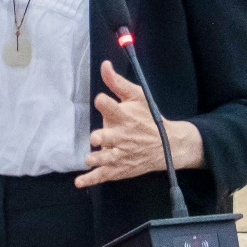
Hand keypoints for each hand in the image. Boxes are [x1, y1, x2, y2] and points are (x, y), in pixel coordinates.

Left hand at [75, 61, 204, 188]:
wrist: (167, 145)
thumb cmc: (148, 117)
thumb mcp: (136, 96)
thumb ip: (117, 83)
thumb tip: (104, 64)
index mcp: (125, 116)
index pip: (112, 108)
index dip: (105, 103)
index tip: (101, 100)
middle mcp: (122, 136)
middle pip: (108, 137)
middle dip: (102, 138)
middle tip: (96, 138)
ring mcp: (120, 154)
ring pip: (106, 159)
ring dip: (98, 159)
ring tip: (90, 159)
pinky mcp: (119, 168)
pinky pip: (103, 175)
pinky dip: (91, 179)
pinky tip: (79, 181)